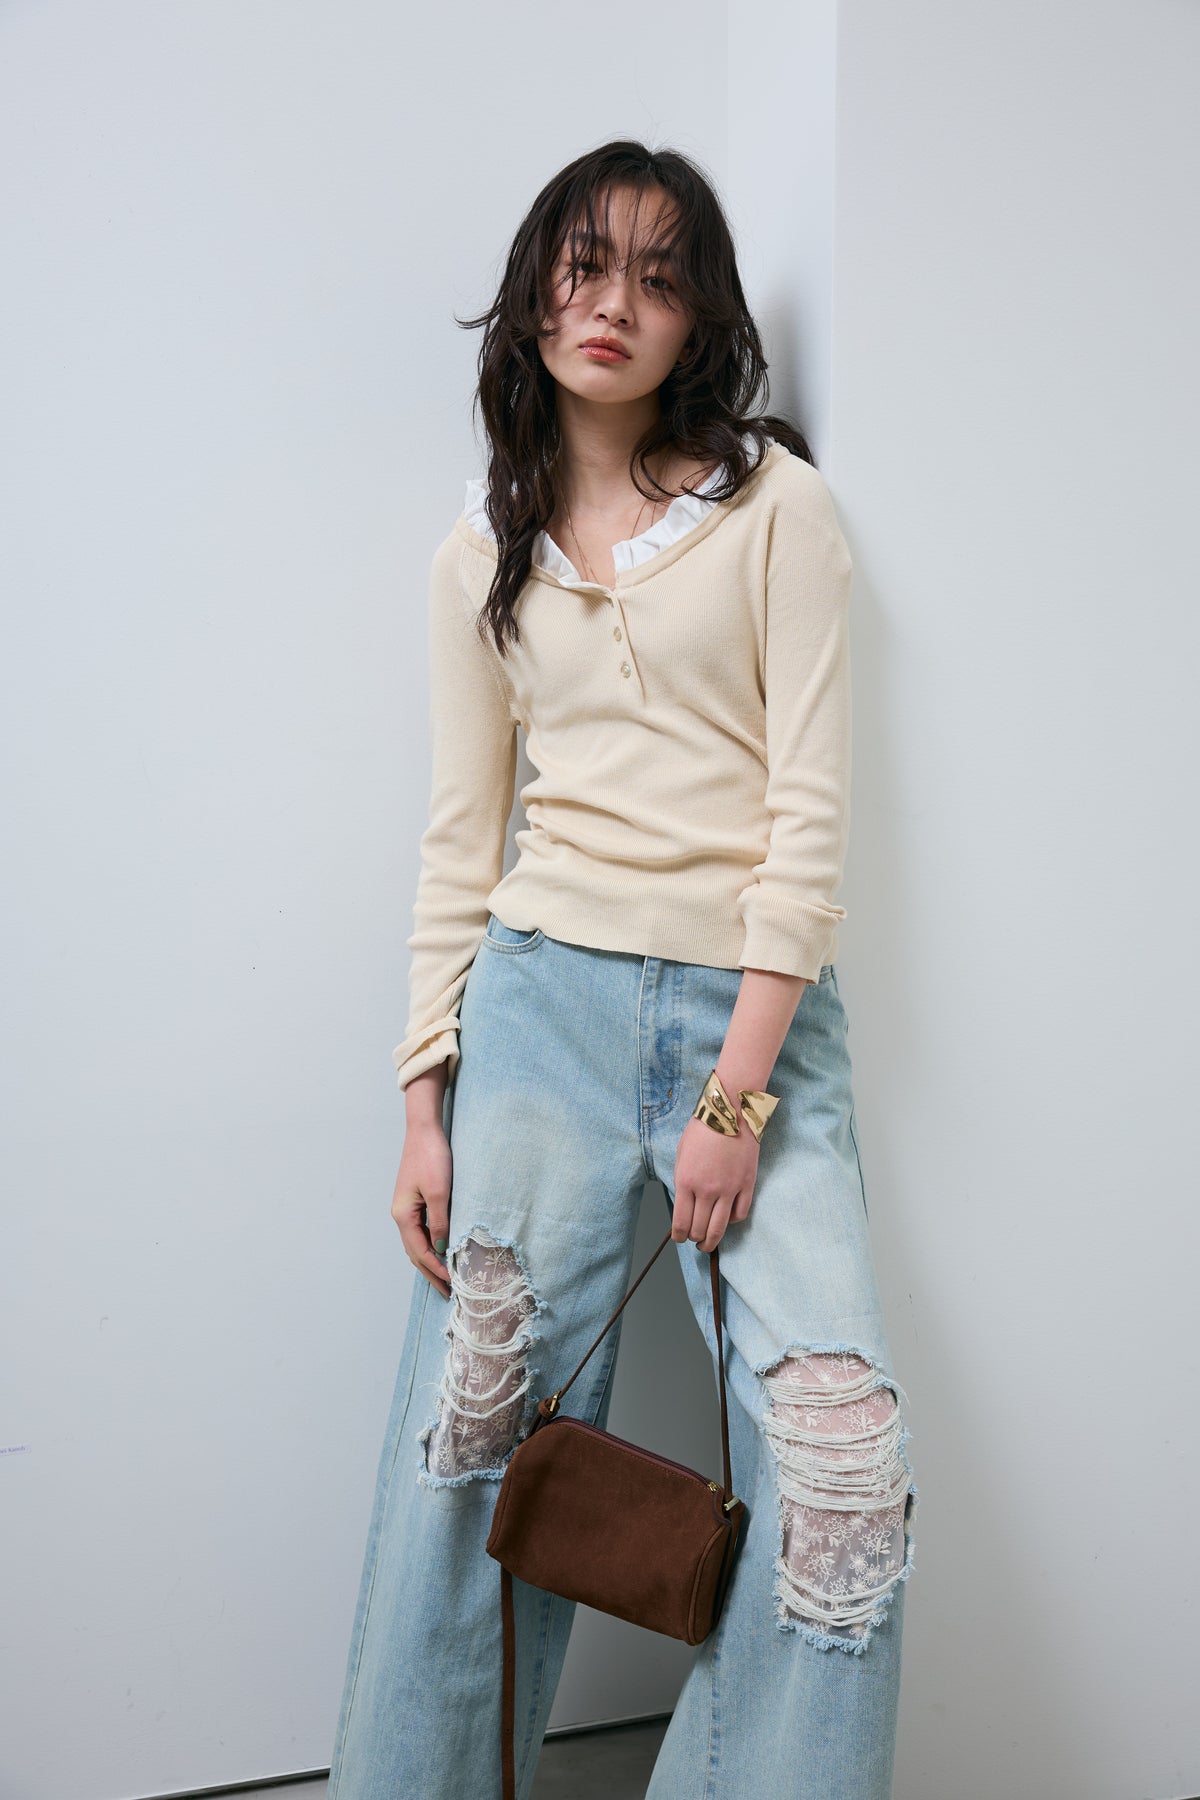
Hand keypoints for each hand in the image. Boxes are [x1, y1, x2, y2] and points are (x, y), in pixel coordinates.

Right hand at [392, 1121, 453, 1298]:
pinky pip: (421, 1231)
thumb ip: (440, 1222)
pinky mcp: (414, 1200)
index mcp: (403, 1215)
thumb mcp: (439, 1191)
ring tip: (444, 1278)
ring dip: (429, 1262)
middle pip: (414, 1252)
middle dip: (430, 1273)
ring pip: (416, 1243)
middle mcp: (401, 1214)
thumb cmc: (431, 1156)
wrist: (424, 1129)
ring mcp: (406, 1207)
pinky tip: (440, 1250)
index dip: (435, 1270)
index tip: (452, 1285)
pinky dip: (430, 1246)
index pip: (419, 1252)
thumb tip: (440, 1249)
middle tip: (447, 1293)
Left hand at [671, 1111, 759, 1252]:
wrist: (730, 1111)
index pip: (681, 1222)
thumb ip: (682, 1180)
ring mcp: (729, 1189)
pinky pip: (739, 1214)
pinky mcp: (747, 1185)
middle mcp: (707, 1190)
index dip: (679, 1236)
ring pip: (719, 1228)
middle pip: (700, 1229)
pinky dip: (731, 1221)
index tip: (679, 1238)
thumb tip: (683, 1203)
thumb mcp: (681, 1154)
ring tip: (708, 1243)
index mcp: (686, 1181)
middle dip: (694, 1239)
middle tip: (693, 1241)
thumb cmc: (702, 1128)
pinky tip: (726, 1219)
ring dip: (711, 1240)